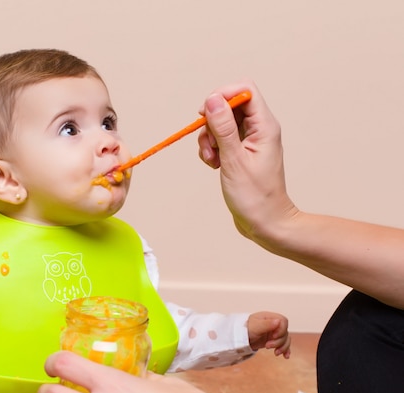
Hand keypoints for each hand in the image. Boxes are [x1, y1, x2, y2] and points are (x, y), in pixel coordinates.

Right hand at [197, 80, 297, 247]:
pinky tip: (214, 165)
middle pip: (229, 106)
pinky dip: (212, 149)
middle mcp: (259, 129)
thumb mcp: (234, 160)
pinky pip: (221, 139)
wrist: (264, 223)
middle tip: (209, 144)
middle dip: (211, 122)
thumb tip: (212, 99)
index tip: (206, 114)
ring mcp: (250, 141)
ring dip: (209, 139)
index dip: (222, 95)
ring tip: (211, 160)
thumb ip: (223, 128)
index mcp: (265, 126)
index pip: (245, 91)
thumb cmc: (255, 196)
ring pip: (222, 123)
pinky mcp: (241, 152)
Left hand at [247, 311, 290, 357]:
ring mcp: (274, 333)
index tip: (273, 336)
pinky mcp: (274, 341)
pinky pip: (284, 345)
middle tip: (267, 346)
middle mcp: (274, 325)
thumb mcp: (255, 326)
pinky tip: (285, 356)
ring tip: (276, 353)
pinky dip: (286, 350)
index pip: (283, 321)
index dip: (281, 330)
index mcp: (270, 317)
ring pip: (286, 339)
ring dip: (283, 347)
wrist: (240, 338)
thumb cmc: (246, 329)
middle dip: (279, 341)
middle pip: (285, 332)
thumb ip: (267, 324)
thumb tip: (278, 321)